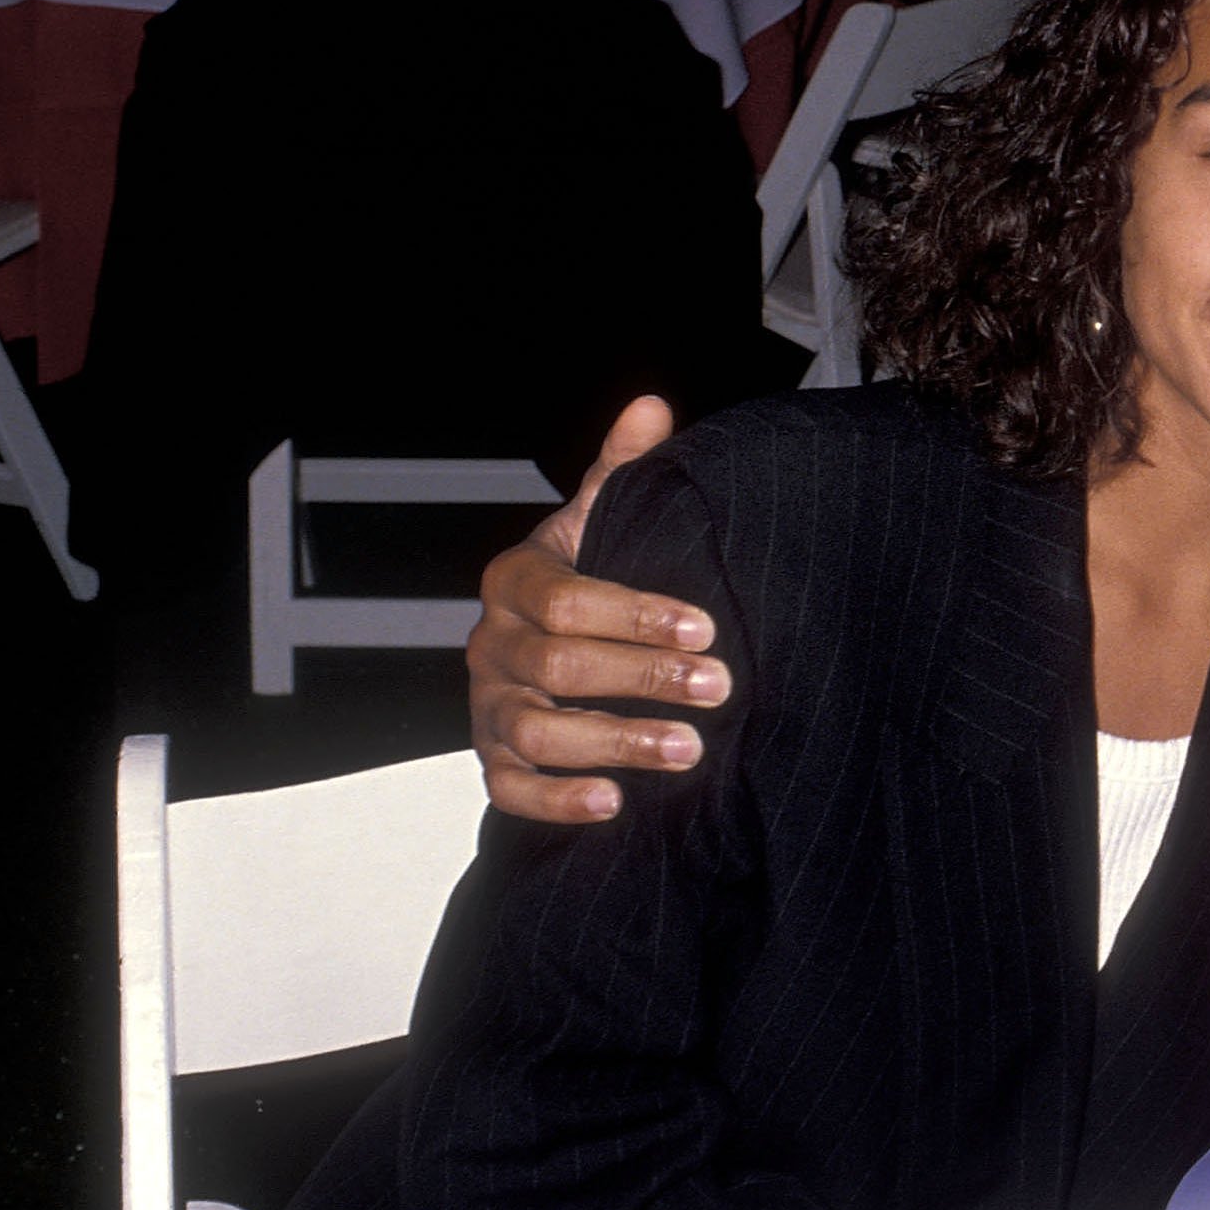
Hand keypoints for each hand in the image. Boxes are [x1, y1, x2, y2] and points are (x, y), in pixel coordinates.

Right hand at [468, 397, 728, 823]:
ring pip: (539, 731)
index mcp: (514, 581)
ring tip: (690, 750)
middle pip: (558, 666)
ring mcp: (488, 708)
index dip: (635, 614)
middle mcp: (491, 646)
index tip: (706, 625)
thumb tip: (652, 407)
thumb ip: (622, 469)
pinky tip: (615, 802)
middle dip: (643, 676)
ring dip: (616, 742)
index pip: (566, 598)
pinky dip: (558, 800)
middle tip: (720, 686)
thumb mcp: (603, 519)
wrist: (551, 643)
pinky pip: (511, 790)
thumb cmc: (586, 576)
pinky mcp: (495, 762)